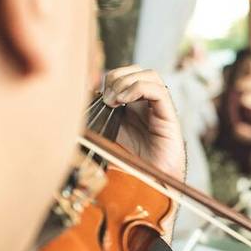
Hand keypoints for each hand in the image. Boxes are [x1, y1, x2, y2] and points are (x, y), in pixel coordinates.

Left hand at [101, 66, 185, 180]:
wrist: (151, 181)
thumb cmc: (132, 161)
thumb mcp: (108, 133)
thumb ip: (98, 117)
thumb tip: (81, 100)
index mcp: (135, 104)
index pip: (125, 74)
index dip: (110, 78)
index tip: (99, 97)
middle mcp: (149, 102)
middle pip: (137, 70)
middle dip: (117, 77)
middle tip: (107, 98)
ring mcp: (160, 107)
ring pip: (150, 75)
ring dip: (128, 82)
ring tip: (115, 100)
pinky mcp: (169, 115)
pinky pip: (158, 91)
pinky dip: (138, 89)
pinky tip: (125, 101)